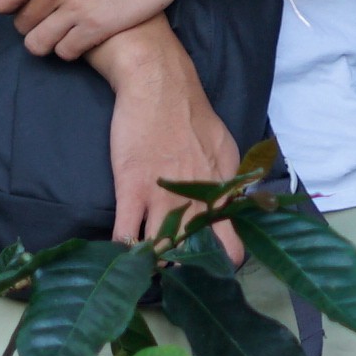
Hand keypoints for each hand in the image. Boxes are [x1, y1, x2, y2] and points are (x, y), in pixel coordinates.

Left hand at [0, 0, 210, 61]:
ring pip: (38, 44)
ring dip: (47, 40)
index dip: (8, 4)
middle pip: (21, 24)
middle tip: (50, 15)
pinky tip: (80, 36)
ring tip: (61, 30)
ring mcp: (77, 10)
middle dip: (32, 22)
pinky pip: (66, 52)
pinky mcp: (99, 27)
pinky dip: (70, 48)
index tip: (24, 1)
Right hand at [98, 27, 246, 261]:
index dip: (220, 261)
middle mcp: (197, 200)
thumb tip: (233, 203)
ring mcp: (164, 197)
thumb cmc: (192, 115)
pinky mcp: (132, 189)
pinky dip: (124, 249)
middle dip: (185, 268)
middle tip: (175, 270)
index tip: (209, 265)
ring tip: (148, 264)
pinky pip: (126, 234)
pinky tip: (122, 254)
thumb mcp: (225, 149)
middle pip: (195, 255)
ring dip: (154, 261)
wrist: (160, 85)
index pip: (232, 245)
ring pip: (161, 250)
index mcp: (222, 191)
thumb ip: (228, 181)